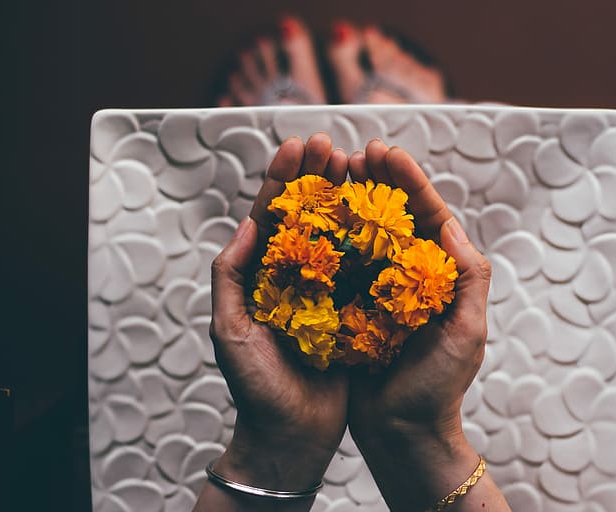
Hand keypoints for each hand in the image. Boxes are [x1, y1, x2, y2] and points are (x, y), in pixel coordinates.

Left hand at [195, 134, 349, 511]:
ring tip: (359, 166)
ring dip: (347, 199)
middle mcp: (295, 277)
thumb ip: (232, 277)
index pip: (271, 215)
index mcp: (261, 276)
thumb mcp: (230, 330)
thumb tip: (249, 223)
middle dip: (317, 178)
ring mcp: (326, 292)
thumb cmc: (254, 386)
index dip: (283, 179)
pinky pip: (364, 269)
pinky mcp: (353, 312)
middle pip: (306, 215)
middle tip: (332, 145)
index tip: (299, 144)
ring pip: (338, 234)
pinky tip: (385, 214)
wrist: (291, 437)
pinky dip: (373, 239)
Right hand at [346, 140, 508, 510]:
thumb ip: (467, 278)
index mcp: (441, 275)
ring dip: (348, 201)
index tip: (384, 152)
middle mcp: (409, 276)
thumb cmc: (439, 387)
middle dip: (375, 181)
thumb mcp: (466, 332)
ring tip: (331, 172)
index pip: (427, 216)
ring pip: (363, 235)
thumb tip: (450, 224)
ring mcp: (378, 291)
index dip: (407, 181)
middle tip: (353, 152)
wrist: (403, 433)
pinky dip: (327, 239)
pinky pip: (338, 267)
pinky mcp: (351, 308)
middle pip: (393, 216)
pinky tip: (310, 216)